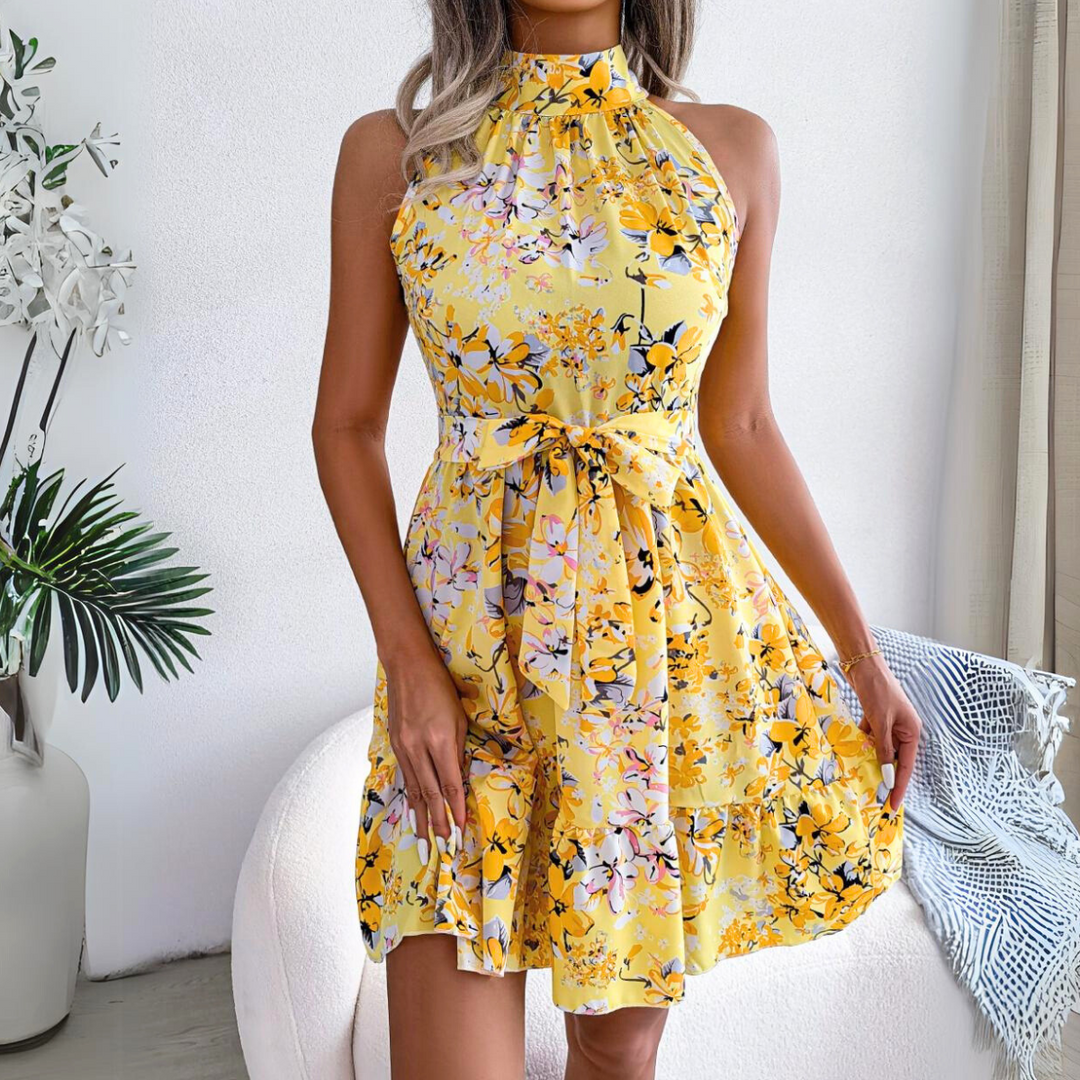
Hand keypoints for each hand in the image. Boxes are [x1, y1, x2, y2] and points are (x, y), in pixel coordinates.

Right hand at [384, 648, 467, 862]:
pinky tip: (413, 813)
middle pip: (430, 793)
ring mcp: (403, 747)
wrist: (407, 665)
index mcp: (440, 739)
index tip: (461, 828)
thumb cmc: (440, 686)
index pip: (450, 782)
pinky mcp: (395, 744)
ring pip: (414, 790)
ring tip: (426, 841)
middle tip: (444, 847)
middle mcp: (419, 747)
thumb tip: (459, 777)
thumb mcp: (459, 715)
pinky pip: (405, 777)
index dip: (455, 808)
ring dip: (422, 817)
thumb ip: (458, 748)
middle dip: (438, 822)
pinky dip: (410, 798)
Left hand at [846, 654, 921, 807]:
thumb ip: (884, 749)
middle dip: (887, 778)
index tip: (892, 805)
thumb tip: (888, 776)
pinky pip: (872, 737)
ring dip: (874, 762)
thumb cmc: (876, 690)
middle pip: (896, 760)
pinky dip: (864, 745)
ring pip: (882, 749)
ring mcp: (890, 723)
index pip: (906, 766)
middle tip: (878, 799)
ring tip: (865, 782)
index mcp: (912, 731)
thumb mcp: (880, 722)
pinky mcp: (876, 717)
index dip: (900, 786)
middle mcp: (904, 729)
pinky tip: (854, 754)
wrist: (863, 663)